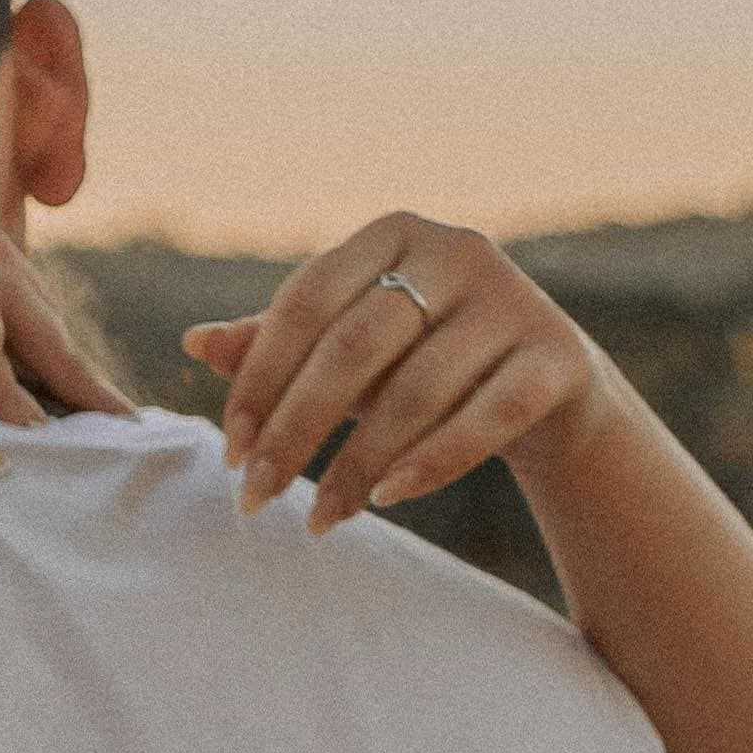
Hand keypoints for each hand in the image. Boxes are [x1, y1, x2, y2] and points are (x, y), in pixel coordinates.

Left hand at [187, 212, 620, 532]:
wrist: (548, 390)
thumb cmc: (425, 360)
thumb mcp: (350, 349)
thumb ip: (278, 342)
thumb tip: (194, 343)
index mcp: (393, 233)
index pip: (306, 301)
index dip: (260, 378)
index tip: (232, 452)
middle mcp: (457, 250)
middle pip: (354, 347)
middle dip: (296, 429)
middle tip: (256, 496)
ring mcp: (514, 301)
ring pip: (416, 390)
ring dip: (356, 465)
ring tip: (317, 519)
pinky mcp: (558, 357)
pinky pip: (488, 417)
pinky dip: (433, 461)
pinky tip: (387, 499)